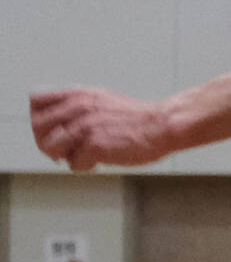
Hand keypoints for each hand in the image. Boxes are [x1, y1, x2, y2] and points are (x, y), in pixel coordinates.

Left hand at [31, 87, 174, 173]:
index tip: (50, 130)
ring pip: (51, 146)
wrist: (163, 125)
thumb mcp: (103, 100)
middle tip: (61, 151)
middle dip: (46, 142)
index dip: (39, 119)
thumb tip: (64, 122)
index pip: (37, 101)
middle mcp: (78, 108)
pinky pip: (74, 163)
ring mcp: (85, 127)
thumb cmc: (139, 118)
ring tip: (80, 156)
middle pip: (38, 126)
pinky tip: (98, 162)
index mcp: (79, 95)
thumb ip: (81, 107)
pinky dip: (85, 166)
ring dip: (64, 155)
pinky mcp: (94, 145)